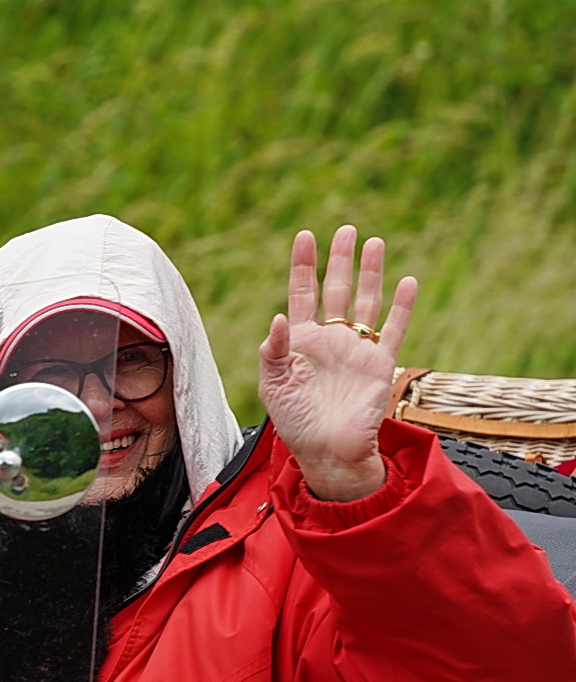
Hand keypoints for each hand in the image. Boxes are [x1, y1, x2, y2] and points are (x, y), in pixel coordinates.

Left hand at [258, 226, 416, 501]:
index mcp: (300, 340)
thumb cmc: (294, 420)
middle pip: (337, 289)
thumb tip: (278, 317)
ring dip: (371, 273)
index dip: (303, 265)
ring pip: (367, 302)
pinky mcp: (379, 364)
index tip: (305, 236)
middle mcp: (330, 339)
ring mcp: (356, 349)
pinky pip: (393, 329)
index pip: (302, 293)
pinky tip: (407, 282)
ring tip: (375, 243)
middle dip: (340, 260)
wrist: (326, 451)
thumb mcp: (273, 384)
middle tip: (346, 230)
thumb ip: (273, 350)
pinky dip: (401, 306)